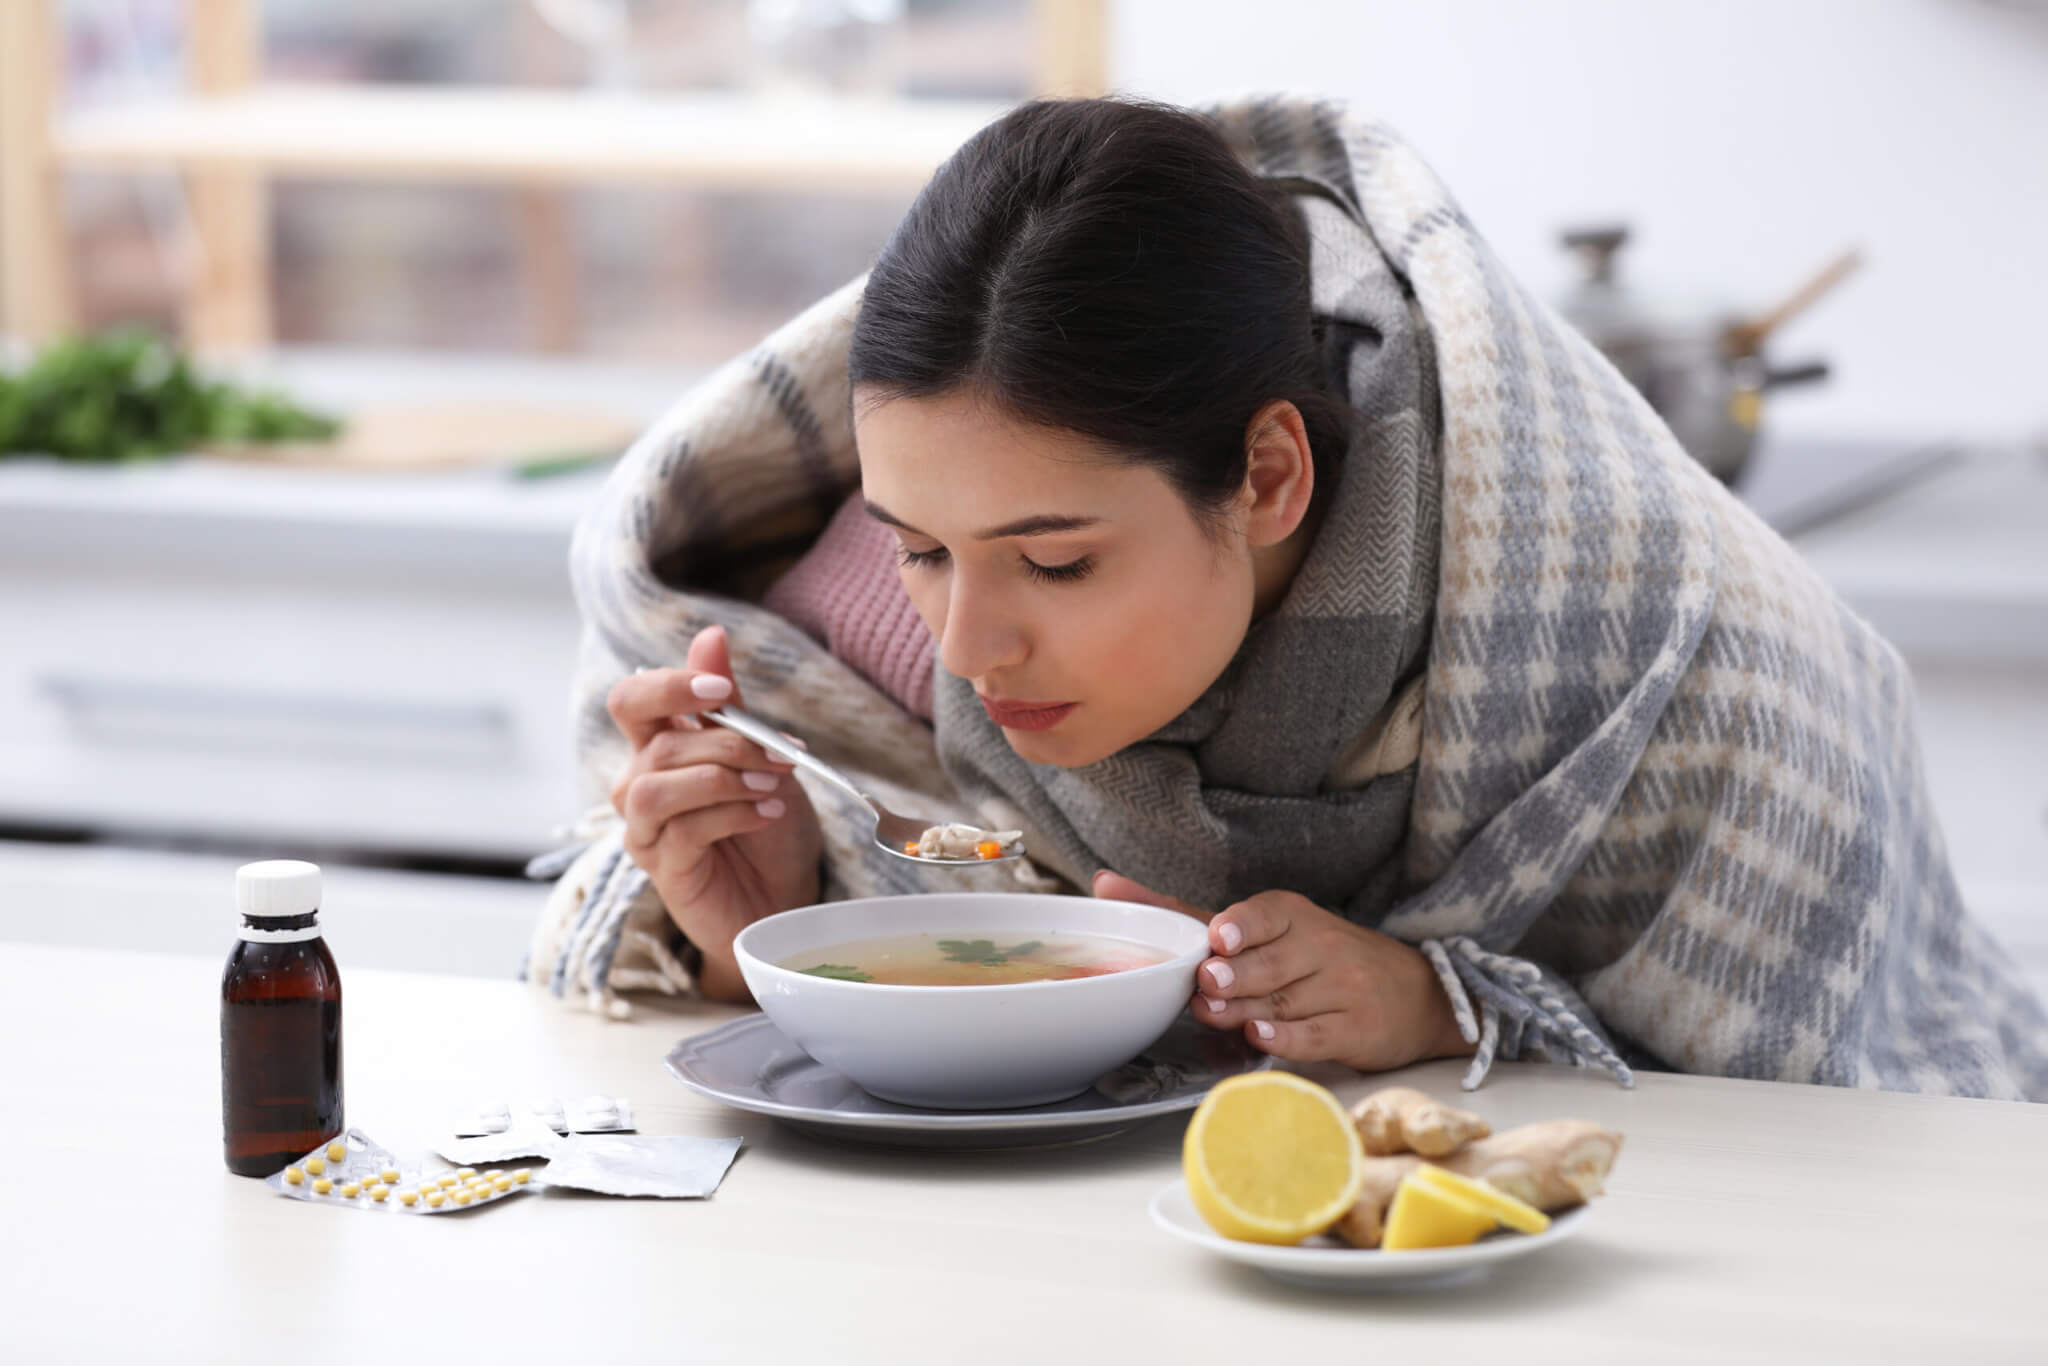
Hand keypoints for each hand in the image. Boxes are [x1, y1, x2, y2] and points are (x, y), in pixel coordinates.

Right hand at [607, 625, 823, 1001]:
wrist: (786, 896)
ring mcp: (646, 827)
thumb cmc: (770, 825)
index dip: (668, 686)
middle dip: (723, 740)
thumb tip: (710, 636)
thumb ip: (731, 706)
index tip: (722, 692)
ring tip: (771, 788)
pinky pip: (682, 829)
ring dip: (722, 778)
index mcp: (661, 745)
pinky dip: (731, 813)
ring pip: (655, 785)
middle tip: (778, 753)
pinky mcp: (661, 866)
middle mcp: (642, 782)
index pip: (632, 699)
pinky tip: (766, 814)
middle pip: (652, 740)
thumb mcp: (762, 757)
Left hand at [1092, 871, 1471, 1071]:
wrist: (1417, 993)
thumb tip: (1106, 884)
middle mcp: (1319, 946)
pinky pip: (1314, 1034)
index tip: (1219, 937)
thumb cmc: (1321, 958)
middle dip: (1233, 974)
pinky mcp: (1354, 1029)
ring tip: (1216, 1011)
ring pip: (1283, 1001)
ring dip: (1245, 1009)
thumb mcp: (1266, 927)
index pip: (1263, 913)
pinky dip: (1286, 1038)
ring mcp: (1339, 989)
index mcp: (1291, 914)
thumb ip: (1188, 913)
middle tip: (1206, 982)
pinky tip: (1262, 1036)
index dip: (1241, 925)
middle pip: (1267, 963)